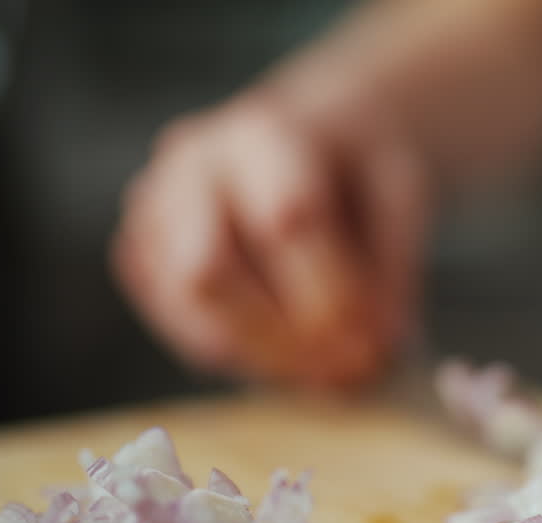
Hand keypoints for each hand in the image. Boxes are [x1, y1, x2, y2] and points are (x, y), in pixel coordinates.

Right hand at [112, 90, 427, 386]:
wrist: (317, 131)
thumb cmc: (360, 164)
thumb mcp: (401, 194)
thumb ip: (392, 267)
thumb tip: (379, 346)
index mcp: (263, 134)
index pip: (285, 219)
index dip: (329, 294)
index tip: (374, 346)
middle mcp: (192, 165)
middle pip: (208, 270)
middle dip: (280, 337)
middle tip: (345, 373)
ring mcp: (154, 208)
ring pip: (186, 306)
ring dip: (260, 354)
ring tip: (326, 370)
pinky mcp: (140, 253)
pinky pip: (175, 321)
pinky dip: (236, 352)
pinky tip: (288, 351)